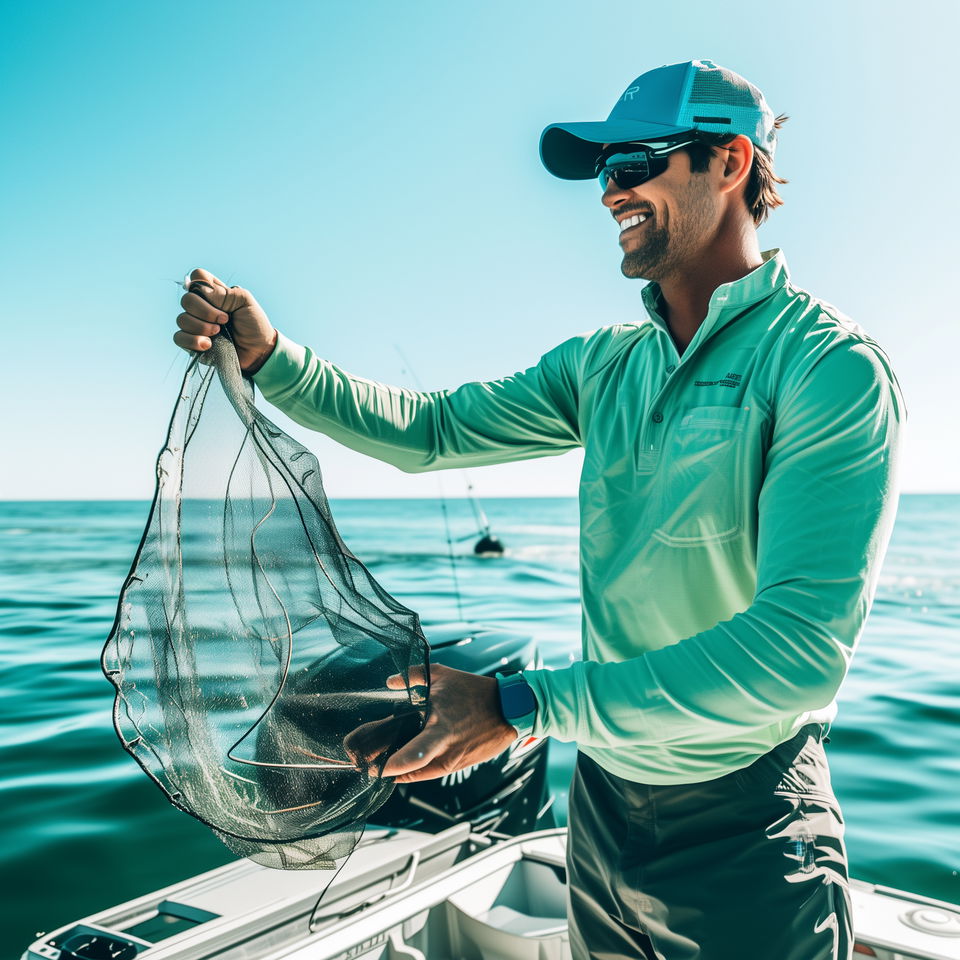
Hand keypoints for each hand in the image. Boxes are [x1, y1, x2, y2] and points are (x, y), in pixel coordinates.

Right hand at [175, 268, 277, 374]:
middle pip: (186, 300)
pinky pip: (179, 338)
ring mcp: (195, 325)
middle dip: (205, 311)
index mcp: (214, 292)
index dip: (201, 283)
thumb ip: (225, 293)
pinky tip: (209, 344)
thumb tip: (202, 290)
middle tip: (225, 320)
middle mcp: (201, 306)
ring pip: (182, 320)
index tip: (218, 296)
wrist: (258, 351)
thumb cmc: (254, 324)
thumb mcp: (245, 302)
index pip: (196, 277)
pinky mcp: (192, 343)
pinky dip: (193, 341)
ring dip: (201, 327)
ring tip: (219, 333)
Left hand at [343, 664, 518, 783]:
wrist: (509, 710)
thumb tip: (390, 682)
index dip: (392, 766)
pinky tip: (401, 765)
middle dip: (387, 771)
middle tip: (367, 766)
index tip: (373, 765)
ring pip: (419, 775)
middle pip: (411, 771)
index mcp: (440, 729)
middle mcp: (445, 751)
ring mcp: (452, 761)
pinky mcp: (458, 765)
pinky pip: (431, 773)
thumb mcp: (443, 675)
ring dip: (399, 772)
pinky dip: (414, 771)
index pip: (414, 755)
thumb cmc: (474, 691)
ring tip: (380, 763)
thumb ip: (414, 675)